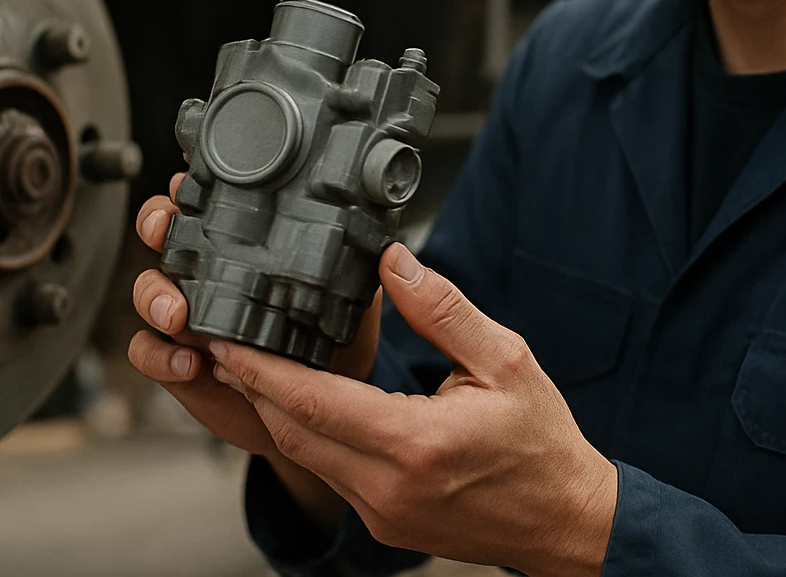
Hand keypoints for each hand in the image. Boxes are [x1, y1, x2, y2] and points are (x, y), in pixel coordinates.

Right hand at [126, 173, 381, 527]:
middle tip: (168, 234)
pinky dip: (160, 356)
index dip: (192, 188)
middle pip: (164, 232)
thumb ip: (365, 272)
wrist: (325, 411)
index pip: (210, 201)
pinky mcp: (179, 362)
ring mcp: (190, 317)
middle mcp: (212, 273)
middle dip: (158, 226)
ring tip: (180, 312)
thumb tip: (391, 253)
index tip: (187, 185)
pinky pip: (148, 352)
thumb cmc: (337, 344)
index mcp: (249, 246)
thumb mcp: (356, 300)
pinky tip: (188, 362)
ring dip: (155, 295)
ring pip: (149, 290)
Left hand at [207, 243, 617, 576]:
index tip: (224, 337)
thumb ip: (442, 309)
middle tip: (219, 339)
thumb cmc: (541, 442)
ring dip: (273, 409)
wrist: (566, 520)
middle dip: (250, 384)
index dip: (259, 368)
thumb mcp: (503, 359)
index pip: (312, 403)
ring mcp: (381, 514)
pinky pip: (328, 473)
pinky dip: (305, 434)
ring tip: (248, 362)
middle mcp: (388, 488)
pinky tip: (299, 401)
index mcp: (415, 444)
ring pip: (303, 455)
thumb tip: (392, 261)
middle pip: (291, 431)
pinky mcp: (383, 523)